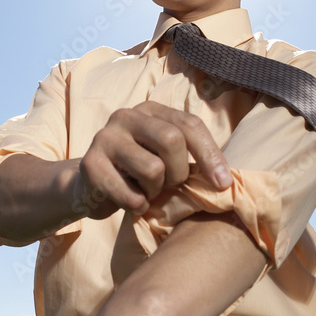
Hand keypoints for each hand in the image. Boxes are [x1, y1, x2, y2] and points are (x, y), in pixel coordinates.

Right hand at [75, 100, 231, 218]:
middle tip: (169, 187)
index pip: (189, 124)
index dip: (210, 155)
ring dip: (156, 191)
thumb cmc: (137, 175)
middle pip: (171, 140)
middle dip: (179, 173)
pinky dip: (138, 205)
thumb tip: (225, 178)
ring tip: (145, 192)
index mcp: (151, 110)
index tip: (222, 184)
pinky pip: (129, 193)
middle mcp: (126, 116)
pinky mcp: (90, 164)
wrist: (89, 188)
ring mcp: (105, 137)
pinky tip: (132, 203)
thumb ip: (189, 158)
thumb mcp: (164, 159)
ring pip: (153, 168)